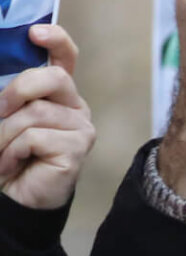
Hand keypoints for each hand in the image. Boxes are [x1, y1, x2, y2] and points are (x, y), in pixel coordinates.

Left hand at [0, 27, 93, 211]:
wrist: (12, 193)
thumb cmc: (6, 153)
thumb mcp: (4, 114)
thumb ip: (10, 95)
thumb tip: (2, 90)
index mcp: (56, 94)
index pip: (65, 58)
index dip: (56, 41)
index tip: (35, 34)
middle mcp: (74, 107)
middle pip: (53, 78)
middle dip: (17, 91)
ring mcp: (80, 129)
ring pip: (36, 112)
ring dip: (6, 133)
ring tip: (2, 153)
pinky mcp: (77, 150)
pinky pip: (36, 137)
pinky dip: (13, 150)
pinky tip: (14, 163)